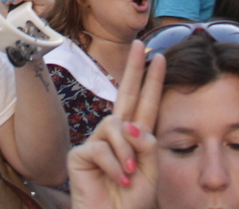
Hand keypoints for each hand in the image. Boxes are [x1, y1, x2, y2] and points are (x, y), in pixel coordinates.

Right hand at [68, 41, 163, 208]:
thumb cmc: (131, 204)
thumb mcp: (150, 172)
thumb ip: (147, 145)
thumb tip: (132, 125)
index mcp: (135, 139)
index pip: (145, 104)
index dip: (151, 81)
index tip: (158, 57)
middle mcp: (114, 136)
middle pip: (125, 95)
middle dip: (134, 69)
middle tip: (141, 44)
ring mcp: (95, 143)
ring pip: (115, 126)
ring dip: (127, 152)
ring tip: (130, 176)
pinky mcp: (79, 154)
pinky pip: (102, 147)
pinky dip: (115, 166)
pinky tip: (119, 180)